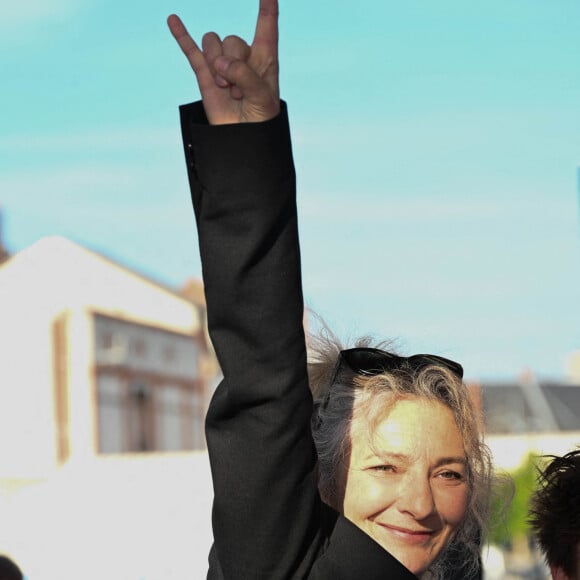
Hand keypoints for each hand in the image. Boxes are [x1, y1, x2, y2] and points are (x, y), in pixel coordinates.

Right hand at [168, 0, 279, 124]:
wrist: (243, 139)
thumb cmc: (261, 119)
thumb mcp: (262, 97)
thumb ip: (244, 75)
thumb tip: (219, 63)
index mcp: (265, 58)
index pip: (267, 25)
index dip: (267, 7)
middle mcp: (243, 57)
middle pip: (231, 40)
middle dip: (233, 66)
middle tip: (241, 92)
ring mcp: (222, 65)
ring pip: (212, 43)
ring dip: (217, 68)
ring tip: (227, 90)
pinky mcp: (205, 75)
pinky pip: (191, 50)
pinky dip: (181, 35)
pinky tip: (173, 20)